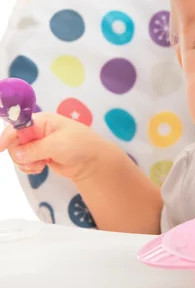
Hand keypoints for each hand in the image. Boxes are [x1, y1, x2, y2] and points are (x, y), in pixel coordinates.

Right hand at [0, 112, 116, 182]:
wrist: (92, 161)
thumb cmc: (79, 145)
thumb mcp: (58, 145)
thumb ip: (35, 149)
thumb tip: (17, 155)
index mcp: (41, 121)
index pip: (17, 126)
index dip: (7, 137)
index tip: (1, 149)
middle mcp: (36, 130)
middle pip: (14, 143)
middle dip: (20, 155)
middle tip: (34, 161)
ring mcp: (37, 144)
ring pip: (18, 154)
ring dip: (26, 163)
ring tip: (41, 165)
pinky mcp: (39, 155)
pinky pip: (25, 162)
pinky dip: (29, 167)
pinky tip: (41, 167)